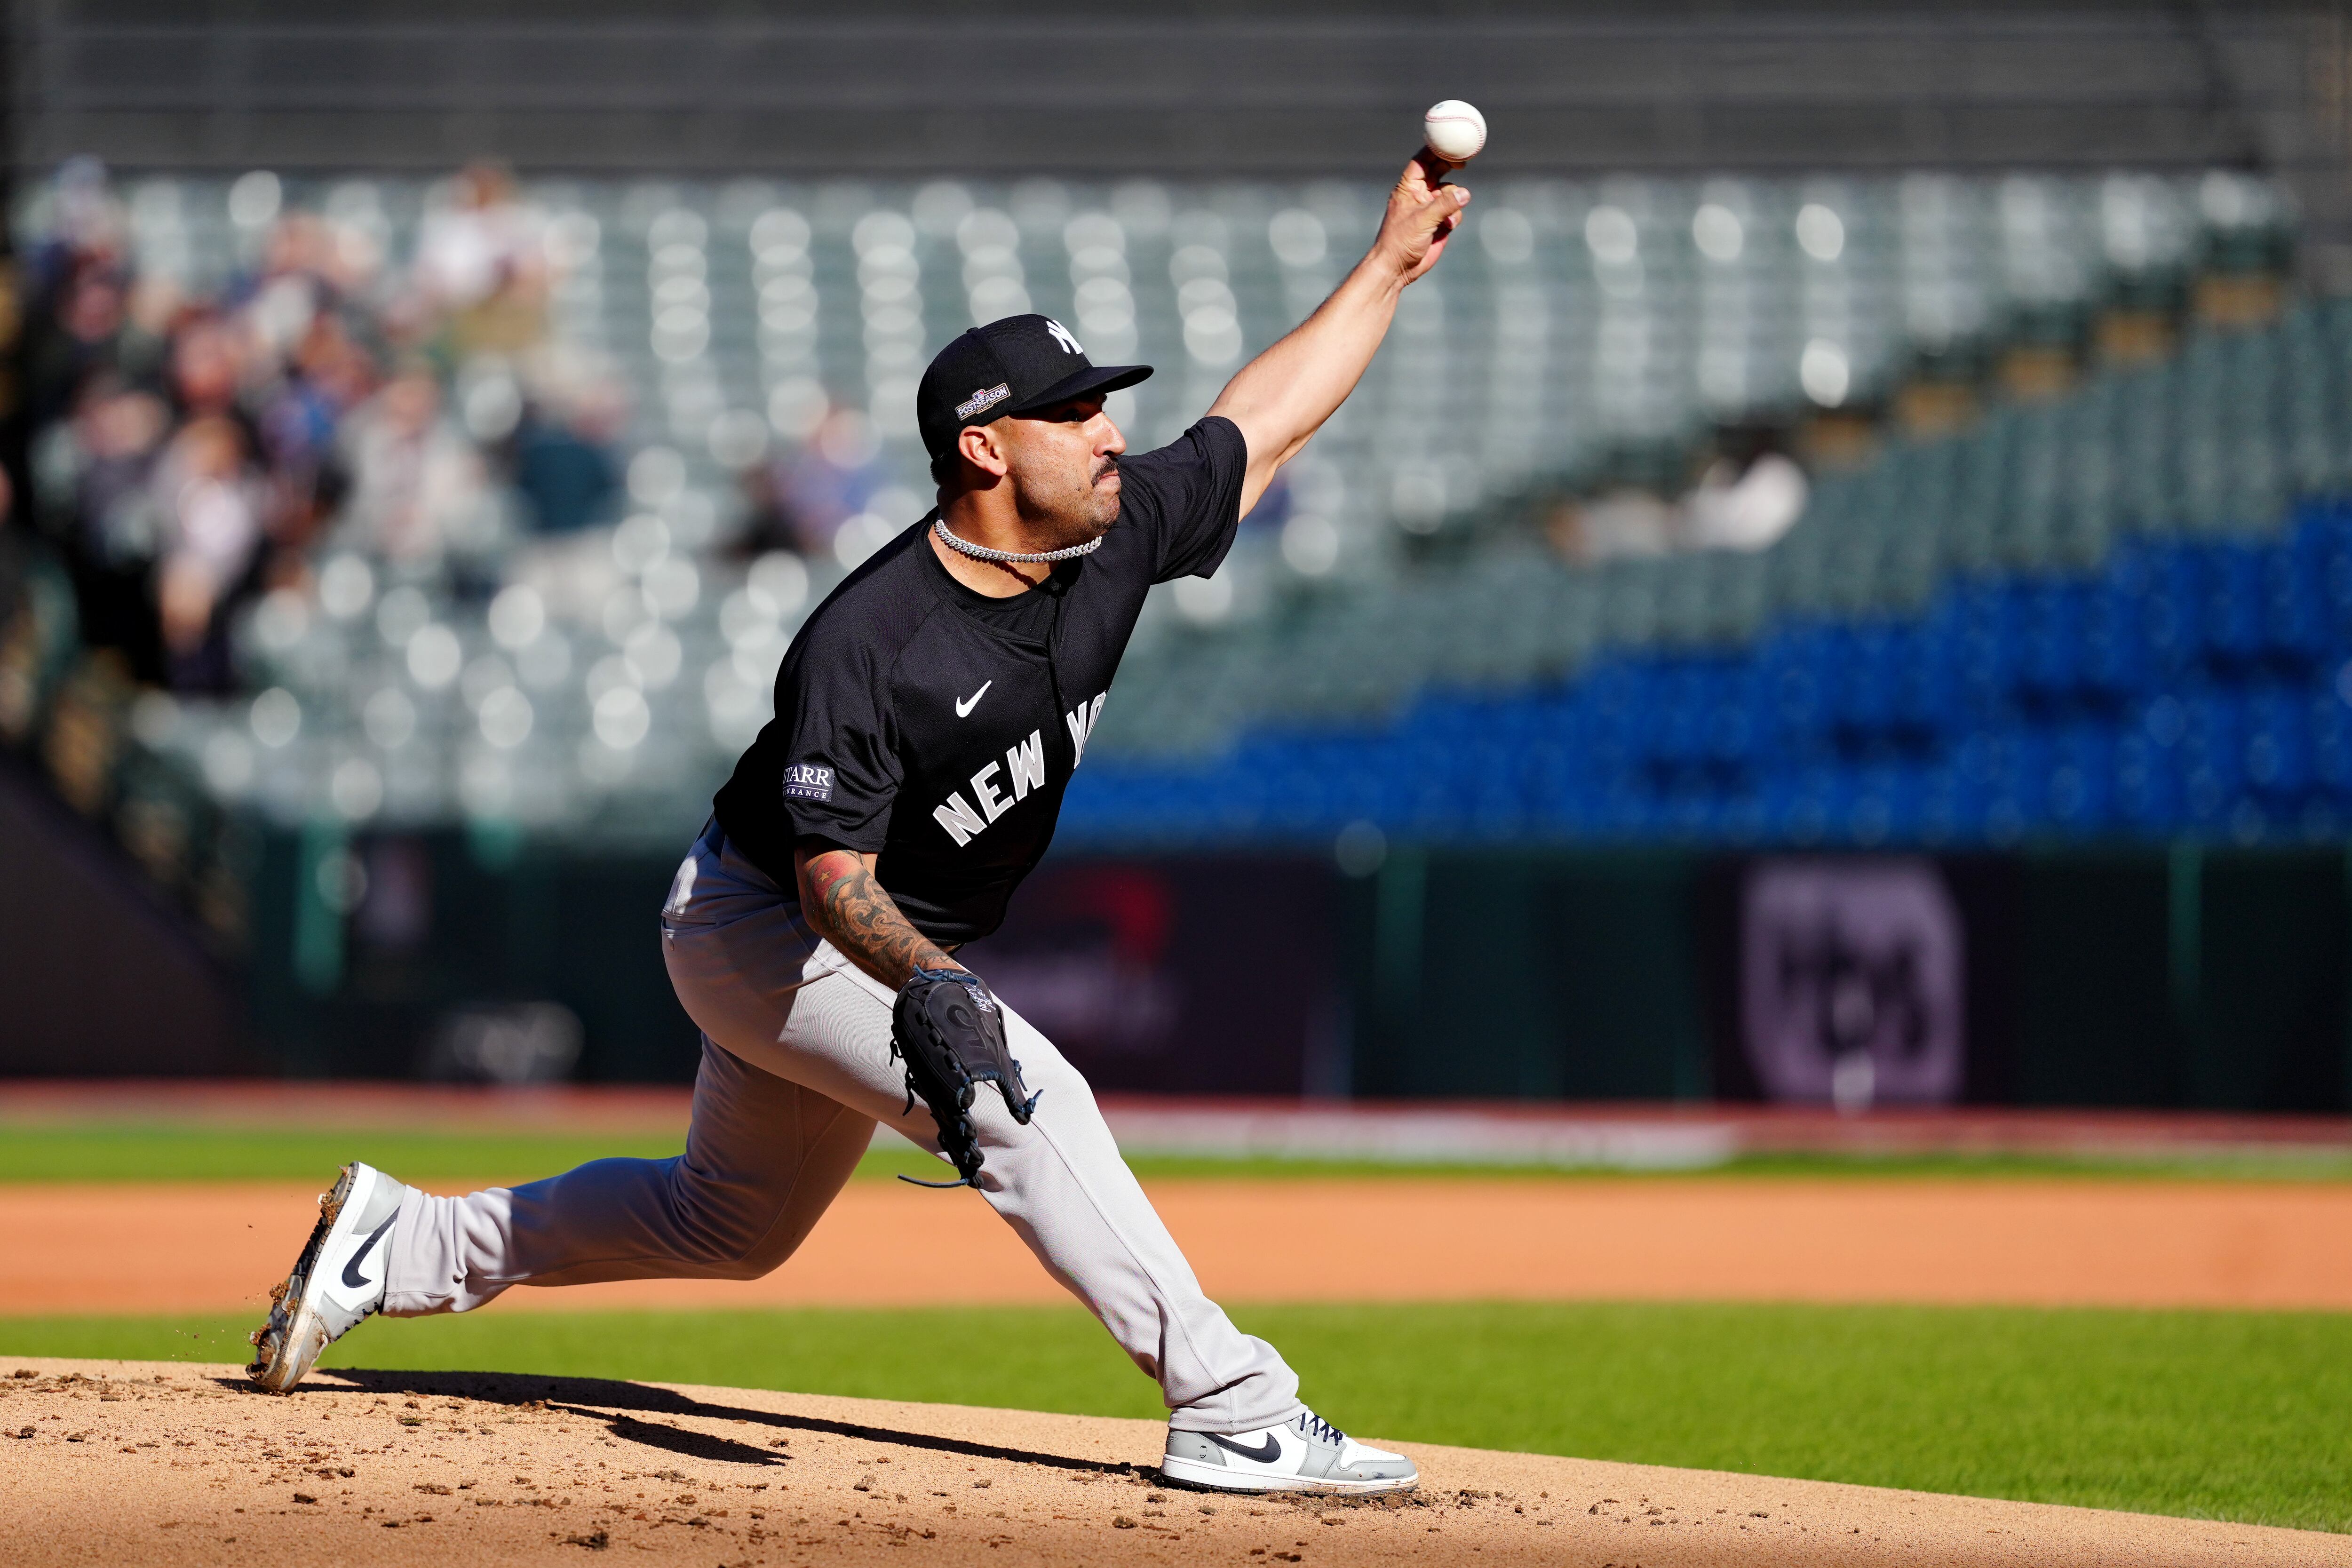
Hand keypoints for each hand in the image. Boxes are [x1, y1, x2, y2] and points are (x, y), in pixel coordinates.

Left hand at [1374, 151, 1471, 284]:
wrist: (1398, 268)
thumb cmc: (1400, 242)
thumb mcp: (1422, 220)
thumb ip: (1444, 205)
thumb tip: (1465, 193)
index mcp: (1408, 188)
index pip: (1422, 161)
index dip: (1435, 150)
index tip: (1451, 143)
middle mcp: (1420, 194)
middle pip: (1438, 171)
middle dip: (1451, 166)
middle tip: (1463, 162)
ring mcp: (1430, 207)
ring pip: (1451, 192)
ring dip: (1454, 199)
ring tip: (1448, 216)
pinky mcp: (1439, 222)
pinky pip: (1454, 210)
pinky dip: (1455, 216)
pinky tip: (1448, 227)